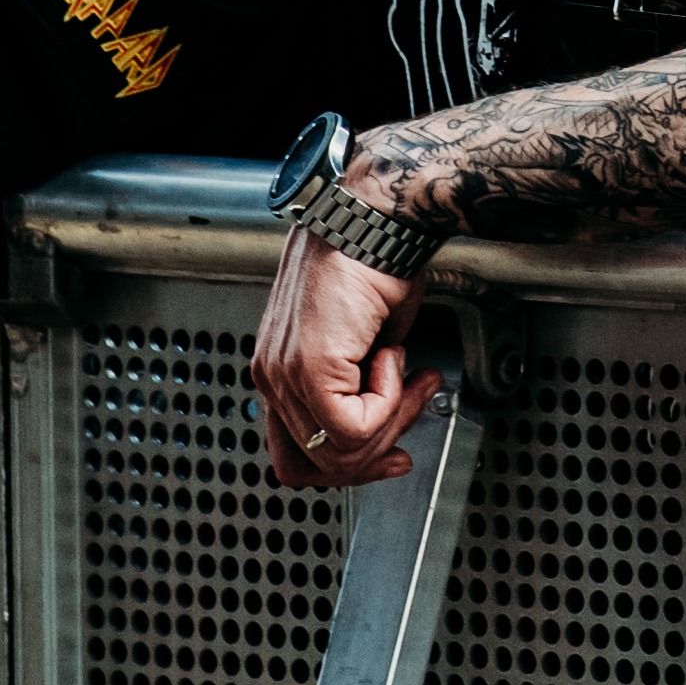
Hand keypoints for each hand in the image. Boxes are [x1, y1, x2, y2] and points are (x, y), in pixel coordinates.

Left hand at [253, 227, 432, 489]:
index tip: (392, 455)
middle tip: (413, 416)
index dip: (350, 465)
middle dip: (378, 450)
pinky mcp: (309, 368)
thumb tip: (385, 416)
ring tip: (410, 373)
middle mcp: (271, 375)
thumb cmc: (372, 260)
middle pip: (315, 463)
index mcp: (278, 368)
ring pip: (339, 450)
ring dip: (391, 419)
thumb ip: (361, 385)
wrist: (375, 219)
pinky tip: (394, 355)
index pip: (298, 453)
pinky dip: (389, 402)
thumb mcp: (366, 340)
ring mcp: (284, 373)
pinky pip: (354, 426)